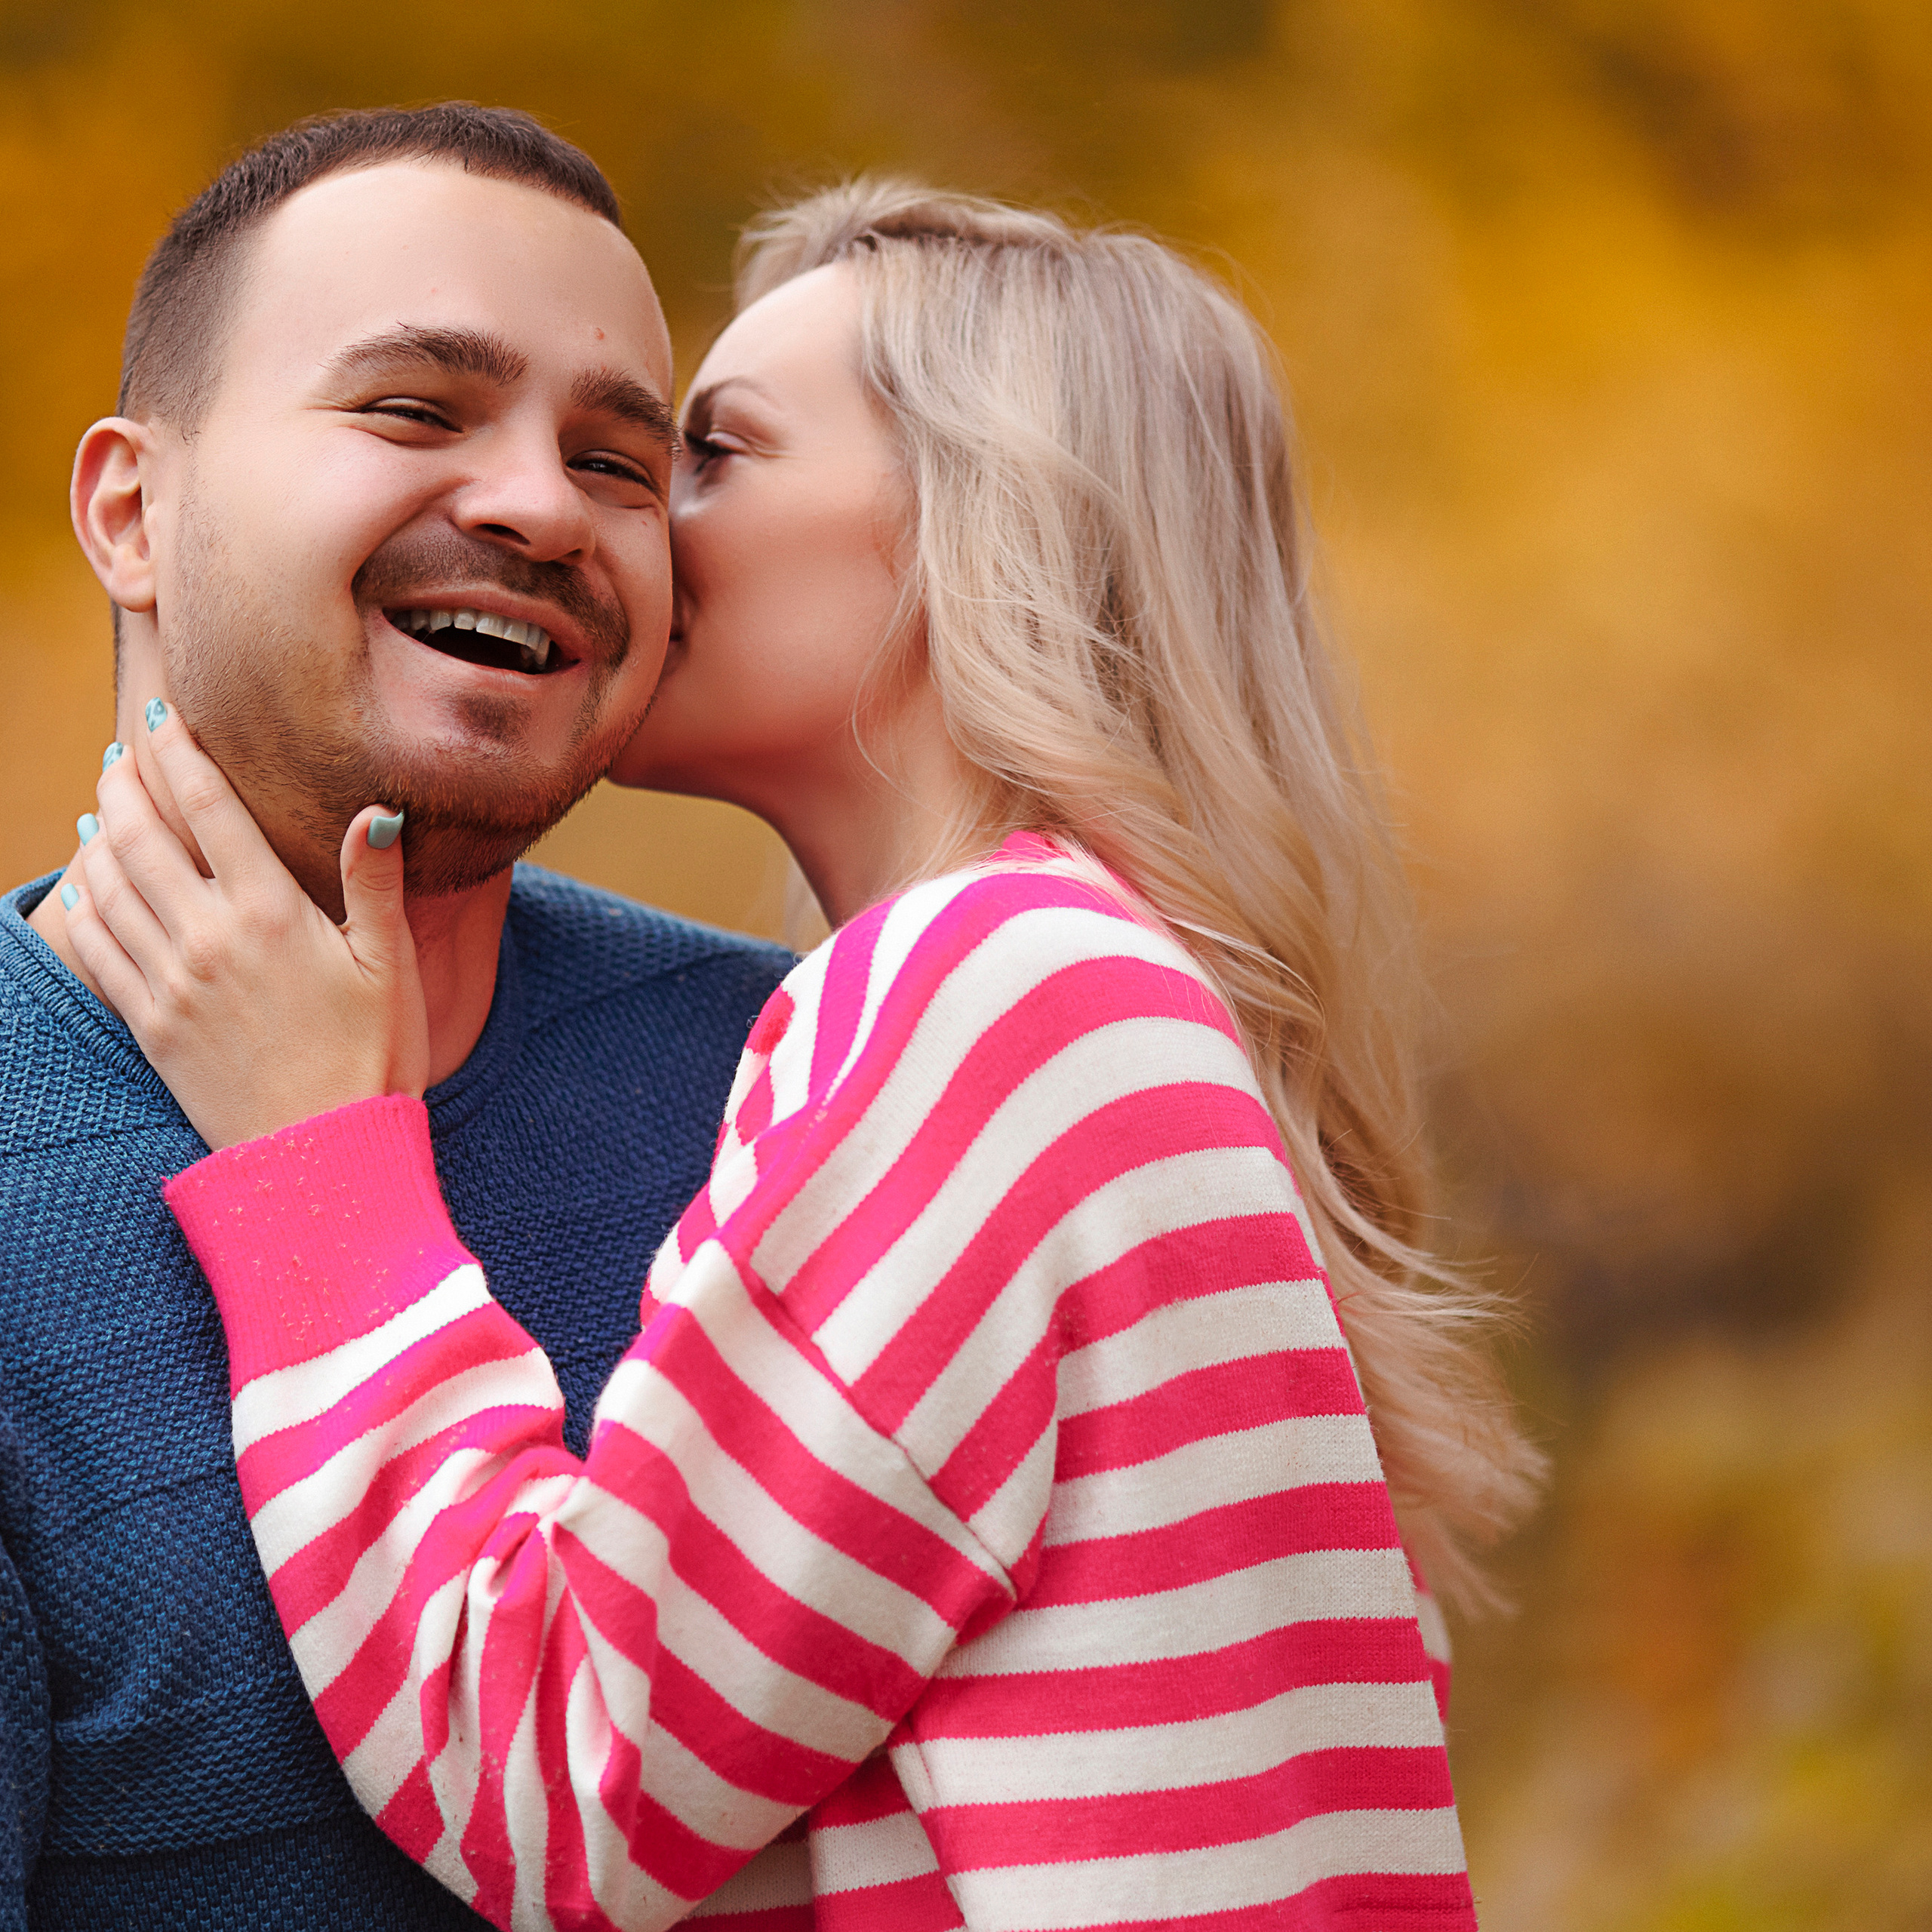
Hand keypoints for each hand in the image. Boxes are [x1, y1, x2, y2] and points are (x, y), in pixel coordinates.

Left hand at [58, 699, 429, 1149]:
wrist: (324, 1157)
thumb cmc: (376, 1059)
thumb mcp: (391, 966)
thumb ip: (375, 883)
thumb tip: (377, 810)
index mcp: (271, 912)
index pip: (209, 807)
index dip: (181, 754)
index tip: (164, 719)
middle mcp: (208, 937)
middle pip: (141, 835)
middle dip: (124, 784)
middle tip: (123, 755)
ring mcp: (170, 982)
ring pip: (107, 884)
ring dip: (97, 836)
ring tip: (101, 808)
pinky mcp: (150, 1024)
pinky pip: (97, 949)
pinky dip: (83, 906)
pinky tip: (86, 887)